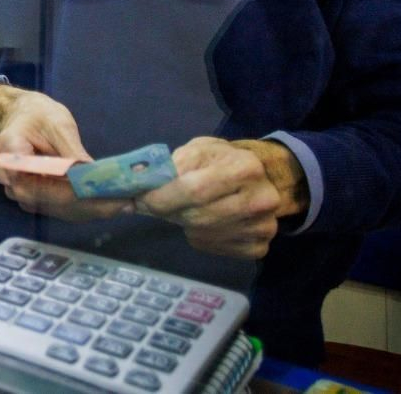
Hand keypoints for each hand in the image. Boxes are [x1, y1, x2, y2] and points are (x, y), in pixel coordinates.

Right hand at [0, 83, 130, 222]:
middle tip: (122, 203)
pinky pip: (60, 209)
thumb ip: (71, 150)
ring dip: (89, 209)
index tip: (95, 192)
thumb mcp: (57, 124)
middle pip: (47, 200)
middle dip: (86, 204)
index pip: (35, 180)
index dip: (66, 191)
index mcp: (10, 152)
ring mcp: (23, 193)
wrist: (23, 119)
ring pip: (56, 208)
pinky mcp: (36, 200)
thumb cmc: (39, 116)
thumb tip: (92, 173)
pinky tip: (111, 206)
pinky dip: (86, 208)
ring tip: (122, 205)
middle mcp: (11, 179)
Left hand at [134, 137, 305, 258]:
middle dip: (169, 211)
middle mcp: (262, 199)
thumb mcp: (196, 151)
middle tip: (153, 205)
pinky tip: (204, 224)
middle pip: (198, 216)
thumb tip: (136, 182)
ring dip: (184, 223)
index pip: (195, 189)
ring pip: (204, 234)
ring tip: (184, 209)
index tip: (140, 199)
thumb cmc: (220, 161)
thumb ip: (170, 166)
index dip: (162, 197)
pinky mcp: (259, 246)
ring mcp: (264, 226)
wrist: (257, 176)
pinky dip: (201, 238)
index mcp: (245, 167)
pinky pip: (215, 249)